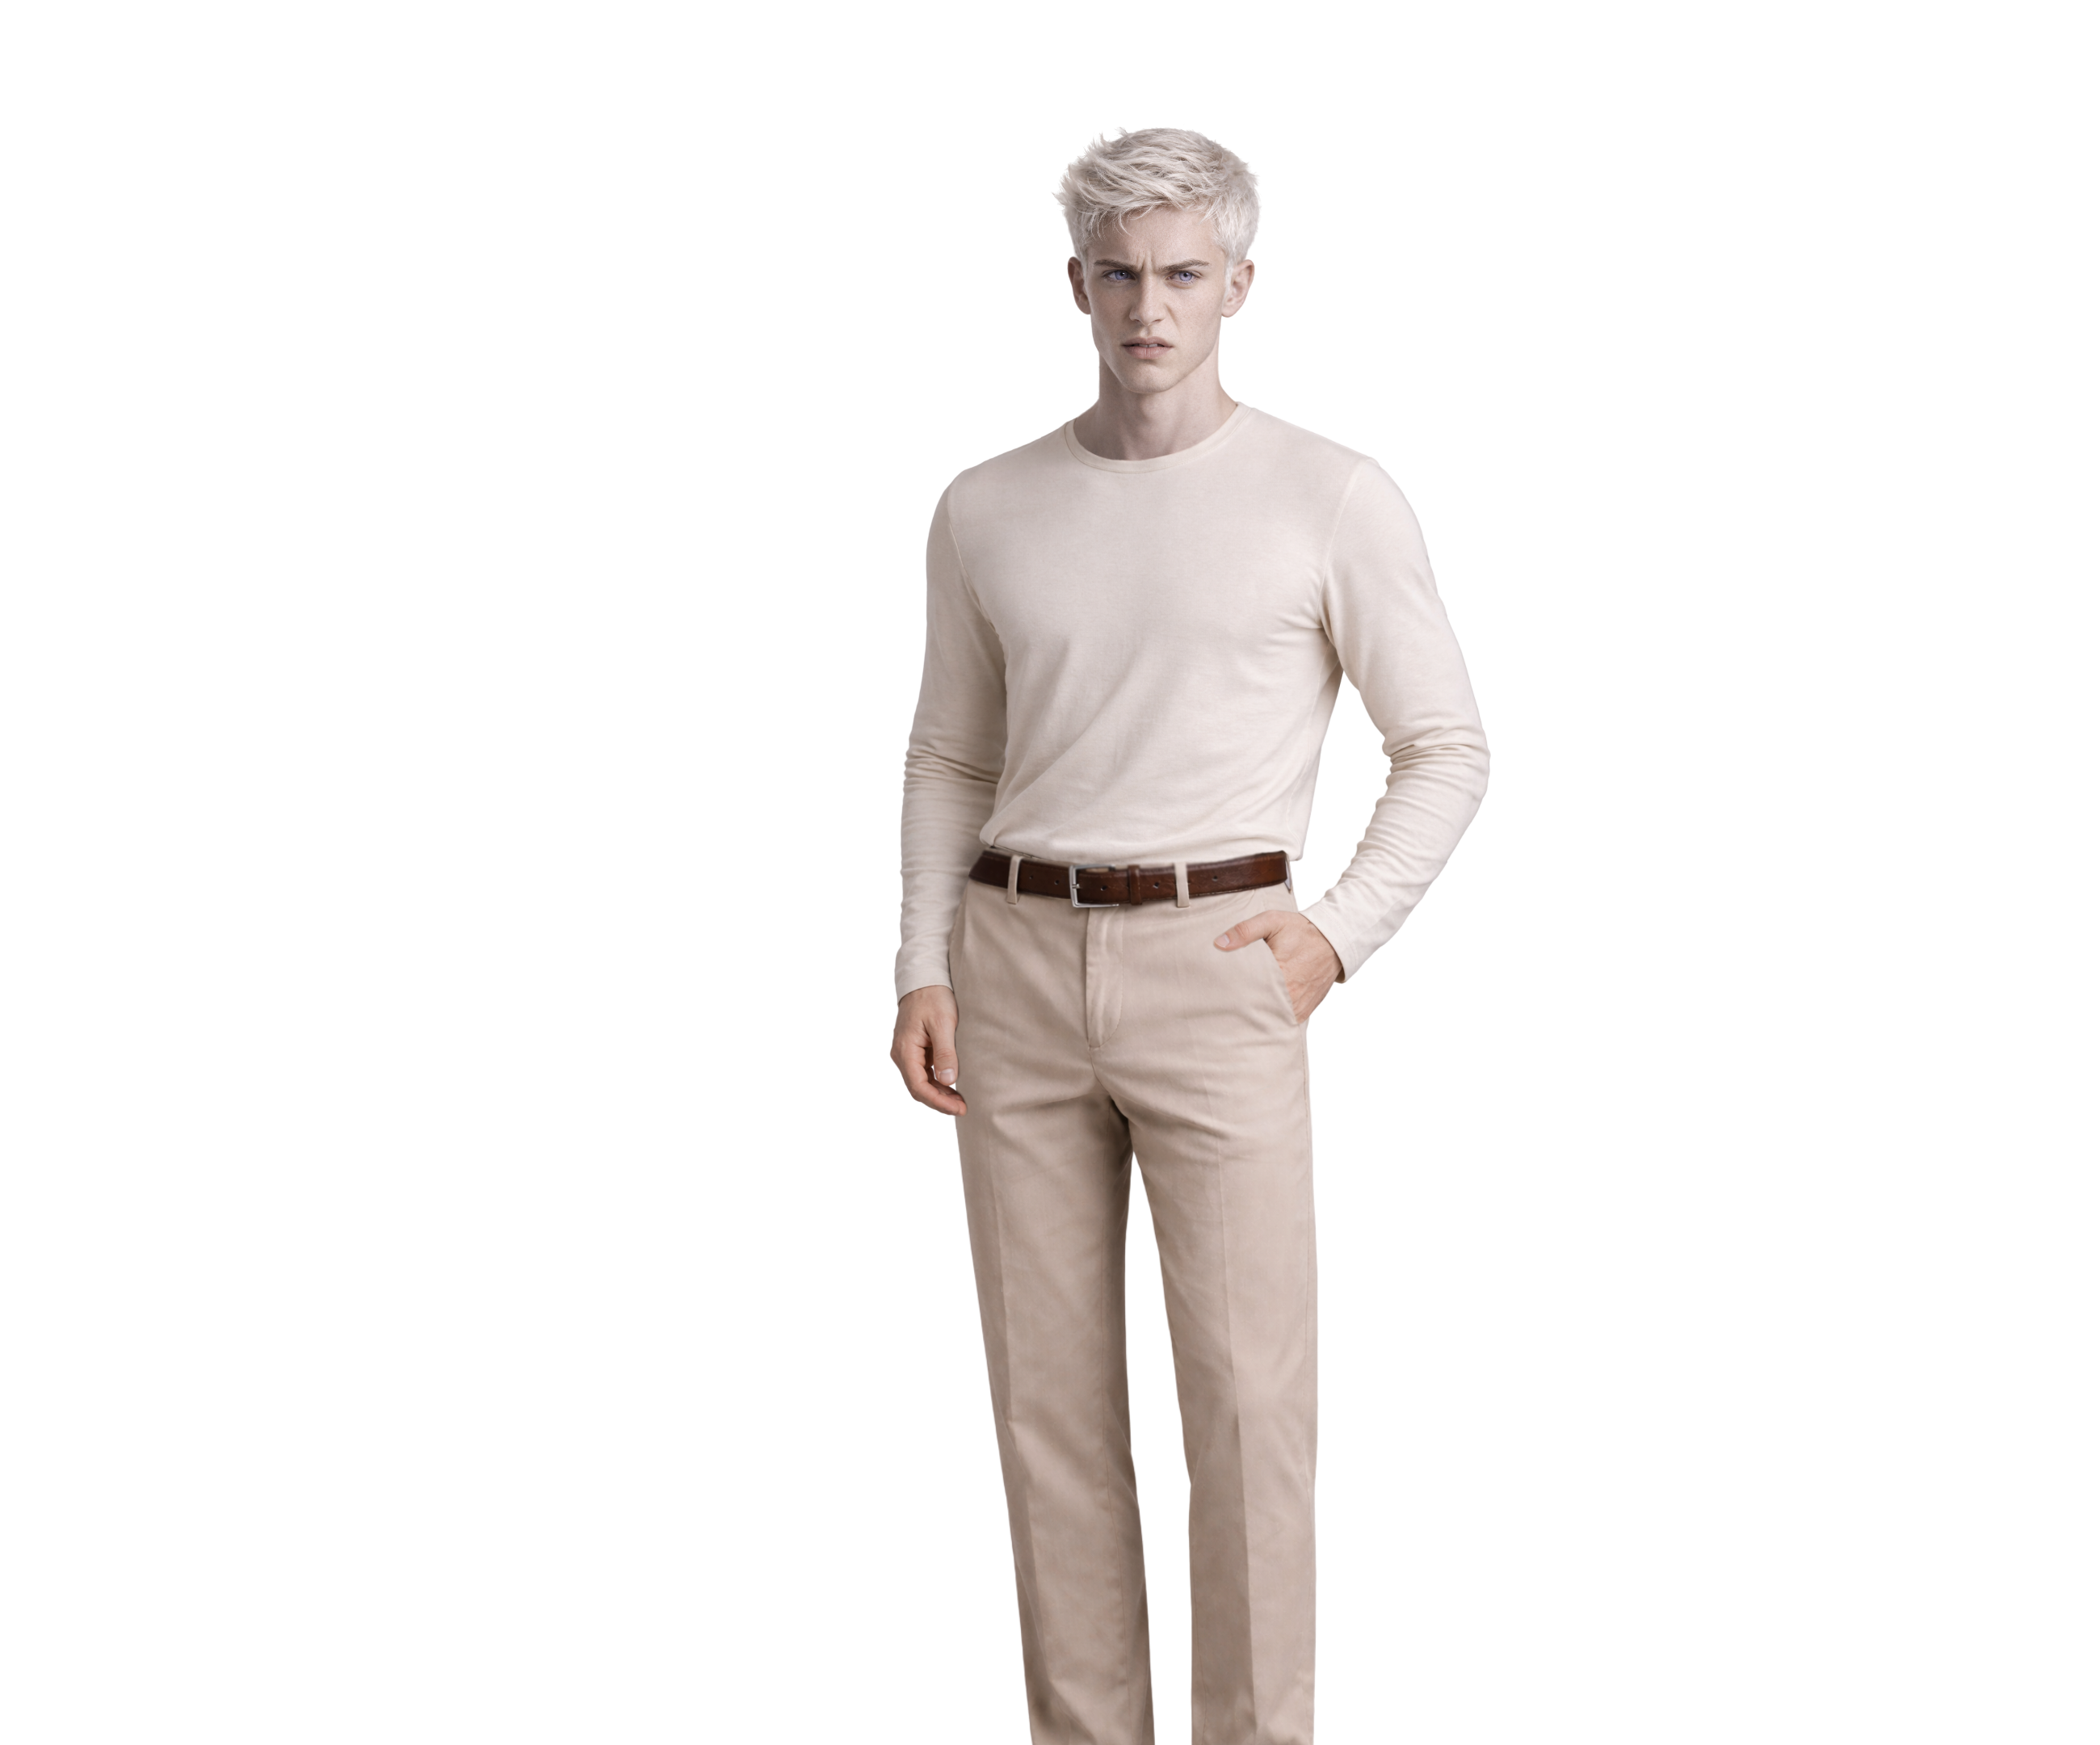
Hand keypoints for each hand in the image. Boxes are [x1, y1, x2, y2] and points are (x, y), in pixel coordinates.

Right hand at [892, 984, 965, 1115]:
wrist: (924, 978)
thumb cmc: (933, 997)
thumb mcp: (943, 1023)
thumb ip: (945, 1052)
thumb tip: (947, 1081)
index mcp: (905, 1050)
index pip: (918, 1087)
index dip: (938, 1102)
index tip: (959, 1108)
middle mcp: (901, 1055)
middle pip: (918, 1088)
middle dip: (939, 1101)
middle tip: (963, 1108)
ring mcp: (906, 1053)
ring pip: (921, 1082)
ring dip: (939, 1093)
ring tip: (961, 1101)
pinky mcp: (914, 1050)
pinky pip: (923, 1072)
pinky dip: (937, 1082)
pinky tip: (953, 1086)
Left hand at [1214, 911, 1343, 1023]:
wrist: (1333, 942)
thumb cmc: (1300, 930)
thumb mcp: (1272, 921)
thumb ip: (1245, 931)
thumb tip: (1219, 944)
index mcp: (1279, 971)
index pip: (1248, 991)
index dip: (1232, 994)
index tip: (1218, 994)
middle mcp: (1290, 992)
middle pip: (1257, 1009)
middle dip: (1241, 1008)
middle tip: (1222, 1008)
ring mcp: (1299, 1004)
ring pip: (1271, 1019)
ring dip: (1257, 1017)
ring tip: (1238, 1016)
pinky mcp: (1305, 1010)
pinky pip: (1285, 1022)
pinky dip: (1273, 1020)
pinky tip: (1259, 1018)